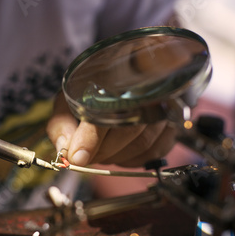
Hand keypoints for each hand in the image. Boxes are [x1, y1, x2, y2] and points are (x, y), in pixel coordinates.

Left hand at [46, 92, 176, 166]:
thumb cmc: (91, 93)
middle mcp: (146, 87)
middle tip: (85, 156)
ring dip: (117, 156)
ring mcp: (163, 105)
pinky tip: (121, 151)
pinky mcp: (172, 124)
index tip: (78, 158)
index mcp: (114, 76)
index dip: (90, 139)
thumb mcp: (68, 102)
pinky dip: (134, 159)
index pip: (106, 110)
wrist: (120, 79)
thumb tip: (66, 151)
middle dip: (102, 151)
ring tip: (102, 150)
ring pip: (143, 143)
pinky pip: (156, 151)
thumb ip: (62, 125)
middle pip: (127, 131)